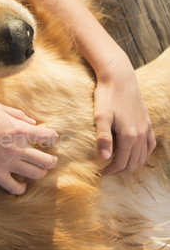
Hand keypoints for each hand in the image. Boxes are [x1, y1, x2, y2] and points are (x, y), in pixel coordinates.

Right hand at [0, 103, 58, 194]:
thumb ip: (17, 114)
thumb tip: (33, 122)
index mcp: (19, 130)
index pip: (49, 137)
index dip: (53, 138)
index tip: (51, 140)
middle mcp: (17, 148)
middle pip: (47, 161)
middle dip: (52, 161)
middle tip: (51, 160)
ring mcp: (8, 164)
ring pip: (36, 175)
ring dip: (40, 173)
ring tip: (37, 171)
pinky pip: (16, 188)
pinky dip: (22, 188)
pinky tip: (21, 184)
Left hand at [94, 57, 155, 173]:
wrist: (119, 78)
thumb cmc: (107, 96)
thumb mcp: (100, 116)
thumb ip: (103, 138)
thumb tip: (104, 158)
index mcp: (129, 136)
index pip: (122, 162)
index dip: (111, 170)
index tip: (100, 171)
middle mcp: (141, 135)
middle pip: (134, 162)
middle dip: (120, 170)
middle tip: (107, 170)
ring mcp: (146, 129)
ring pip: (143, 156)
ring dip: (132, 163)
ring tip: (118, 164)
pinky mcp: (147, 122)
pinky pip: (150, 145)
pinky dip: (143, 153)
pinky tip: (134, 153)